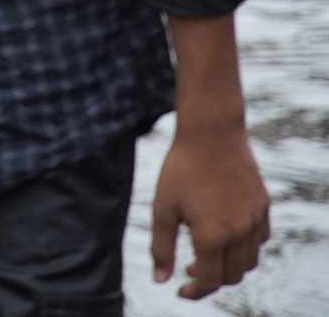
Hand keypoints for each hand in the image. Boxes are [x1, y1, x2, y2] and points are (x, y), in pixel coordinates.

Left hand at [151, 124, 271, 299]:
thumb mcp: (162, 208)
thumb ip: (161, 247)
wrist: (211, 134)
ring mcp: (255, 220)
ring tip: (206, 253)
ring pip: (249, 261)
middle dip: (211, 280)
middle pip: (232, 276)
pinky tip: (226, 234)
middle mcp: (239, 233)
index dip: (195, 291)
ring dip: (230, 266)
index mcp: (212, 236)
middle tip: (189, 268)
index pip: (210, 281)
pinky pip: (260, 239)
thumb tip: (161, 280)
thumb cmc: (181, 169)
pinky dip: (245, 247)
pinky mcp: (264, 207)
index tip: (180, 290)